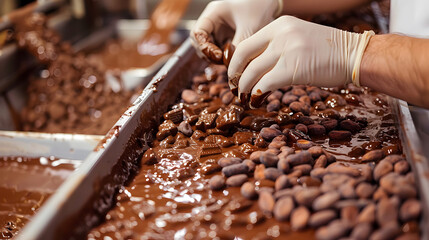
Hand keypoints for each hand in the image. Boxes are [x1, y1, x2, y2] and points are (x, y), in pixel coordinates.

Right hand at [190, 0, 279, 63]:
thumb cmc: (259, 9)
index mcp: (213, 13)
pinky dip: (221, 57)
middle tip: (222, 61)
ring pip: (206, 48)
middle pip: (198, 42)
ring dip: (214, 57)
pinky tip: (232, 60)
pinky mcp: (223, 37)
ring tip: (228, 62)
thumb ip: (239, 45)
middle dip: (207, 54)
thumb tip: (230, 64)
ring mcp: (216, 29)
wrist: (268, 5)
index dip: (204, 46)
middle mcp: (212, 21)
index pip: (197, 32)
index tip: (218, 55)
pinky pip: (216, 50)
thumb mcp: (249, 27)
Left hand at [228, 16, 373, 107]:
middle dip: (234, 75)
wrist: (354, 55)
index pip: (246, 43)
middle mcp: (280, 33)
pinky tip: (257, 100)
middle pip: (243, 55)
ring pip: (252, 71)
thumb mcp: (297, 39)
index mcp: (279, 25)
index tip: (234, 75)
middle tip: (234, 88)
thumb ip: (276, 48)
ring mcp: (287, 50)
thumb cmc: (328, 51)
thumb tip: (254, 68)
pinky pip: (265, 83)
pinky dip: (257, 94)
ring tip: (244, 97)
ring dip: (244, 88)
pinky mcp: (293, 68)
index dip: (235, 62)